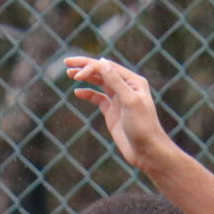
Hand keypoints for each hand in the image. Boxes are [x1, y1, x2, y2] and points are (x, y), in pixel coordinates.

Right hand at [64, 55, 167, 169]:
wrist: (147, 151)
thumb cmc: (143, 126)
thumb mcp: (129, 101)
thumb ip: (115, 82)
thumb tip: (102, 62)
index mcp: (133, 81)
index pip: (108, 67)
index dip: (90, 66)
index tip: (77, 75)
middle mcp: (126, 87)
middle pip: (102, 71)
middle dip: (85, 66)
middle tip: (66, 62)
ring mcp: (118, 100)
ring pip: (99, 83)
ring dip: (85, 77)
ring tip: (70, 74)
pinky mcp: (112, 112)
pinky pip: (98, 98)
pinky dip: (88, 94)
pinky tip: (78, 92)